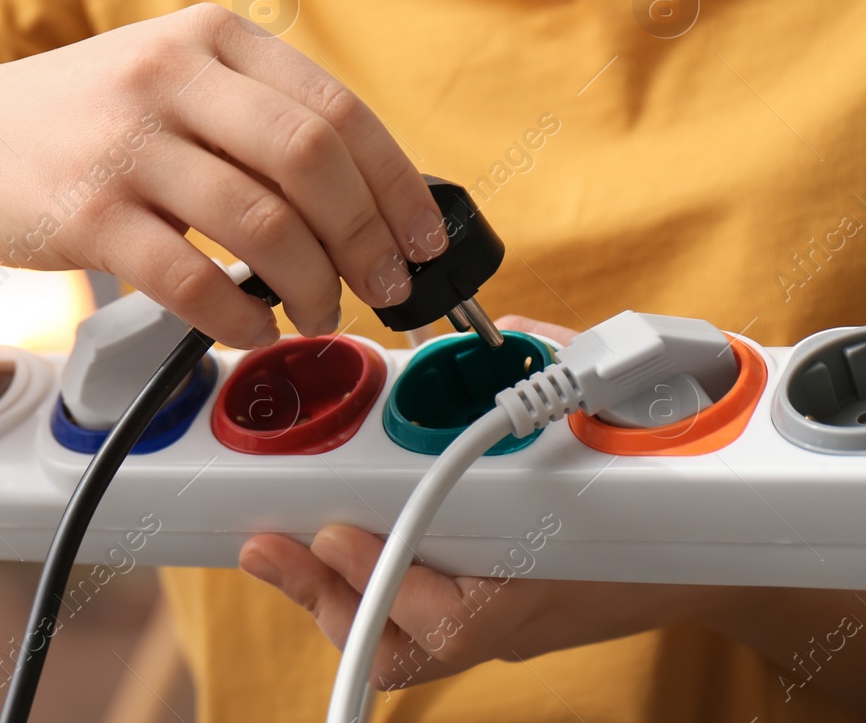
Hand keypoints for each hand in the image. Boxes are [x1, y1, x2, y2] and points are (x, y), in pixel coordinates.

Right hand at [0, 3, 448, 347]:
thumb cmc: (77, 121)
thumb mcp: (166, 78)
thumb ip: (252, 118)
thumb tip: (366, 202)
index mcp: (207, 37)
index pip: (337, 110)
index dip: (397, 186)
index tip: (423, 241)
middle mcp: (168, 76)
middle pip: (312, 163)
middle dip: (367, 241)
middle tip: (384, 290)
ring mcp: (123, 144)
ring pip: (261, 224)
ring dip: (309, 286)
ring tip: (316, 314)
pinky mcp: (83, 214)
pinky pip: (189, 279)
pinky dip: (237, 318)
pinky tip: (248, 329)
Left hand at [237, 316, 724, 690]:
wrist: (707, 553)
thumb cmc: (659, 489)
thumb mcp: (620, 418)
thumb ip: (557, 373)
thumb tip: (503, 330)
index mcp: (547, 583)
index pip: (462, 621)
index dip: (388, 584)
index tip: (336, 535)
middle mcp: (514, 619)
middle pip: (407, 648)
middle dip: (329, 595)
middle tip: (273, 544)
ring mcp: (493, 628)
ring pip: (397, 651)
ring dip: (328, 601)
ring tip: (275, 550)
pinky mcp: (475, 620)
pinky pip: (403, 635)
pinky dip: (351, 598)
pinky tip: (313, 555)